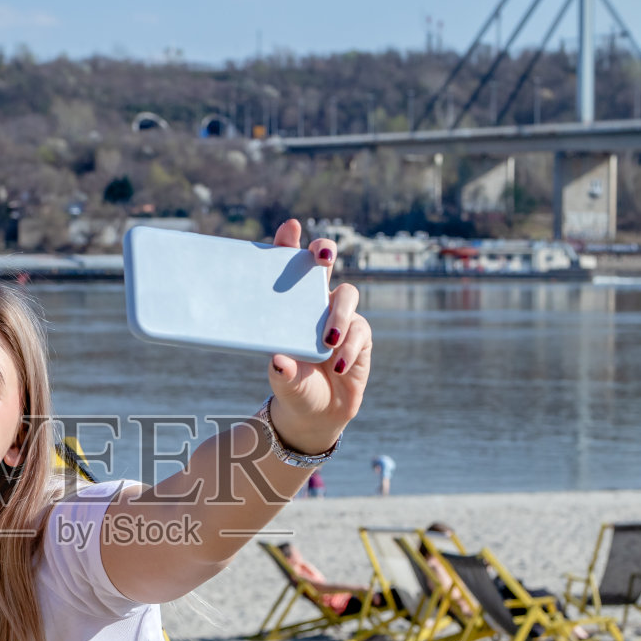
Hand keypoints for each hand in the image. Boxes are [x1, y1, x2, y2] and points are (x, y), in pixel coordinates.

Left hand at [266, 219, 369, 455]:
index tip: (290, 227)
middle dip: (324, 252)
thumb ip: (281, 372)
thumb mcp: (283, 380)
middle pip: (324, 263)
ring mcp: (341, 316)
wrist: (316, 413)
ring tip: (328, 343)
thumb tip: (279, 361)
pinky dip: (349, 348)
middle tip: (321, 258)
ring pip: (347, 295)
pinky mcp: (361, 335)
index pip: (289, 266)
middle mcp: (315, 303)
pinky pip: (360, 331)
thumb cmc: (293, 385)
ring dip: (338, 315)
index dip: (290, 243)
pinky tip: (339, 365)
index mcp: (289, 304)